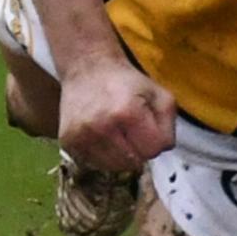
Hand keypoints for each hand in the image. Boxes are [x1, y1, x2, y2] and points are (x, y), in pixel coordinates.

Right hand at [57, 59, 175, 171]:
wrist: (88, 68)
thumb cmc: (128, 82)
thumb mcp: (159, 94)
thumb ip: (169, 125)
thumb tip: (162, 150)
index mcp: (128, 112)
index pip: (153, 150)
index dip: (155, 141)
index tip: (149, 127)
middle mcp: (102, 127)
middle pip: (134, 162)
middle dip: (139, 149)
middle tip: (132, 129)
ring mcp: (82, 136)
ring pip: (114, 167)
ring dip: (121, 154)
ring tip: (118, 133)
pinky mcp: (67, 142)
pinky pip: (95, 163)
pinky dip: (103, 155)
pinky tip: (103, 136)